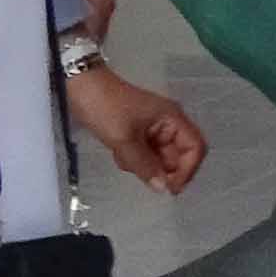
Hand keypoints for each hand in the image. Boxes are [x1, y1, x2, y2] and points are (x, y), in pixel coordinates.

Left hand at [66, 57, 206, 195]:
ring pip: (158, 159)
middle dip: (157, 167)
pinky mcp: (139, 134)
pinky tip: (117, 151)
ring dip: (142, 164)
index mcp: (173, 119)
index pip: (195, 148)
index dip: (187, 170)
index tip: (170, 188)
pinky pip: (145, 155)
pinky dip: (133, 159)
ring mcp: (154, 130)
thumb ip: (145, 165)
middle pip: (177, 156)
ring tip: (121, 154)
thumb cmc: (105, 108)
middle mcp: (168, 125)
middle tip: (135, 168)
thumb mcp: (124, 139)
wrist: (80, 87)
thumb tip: (163, 189)